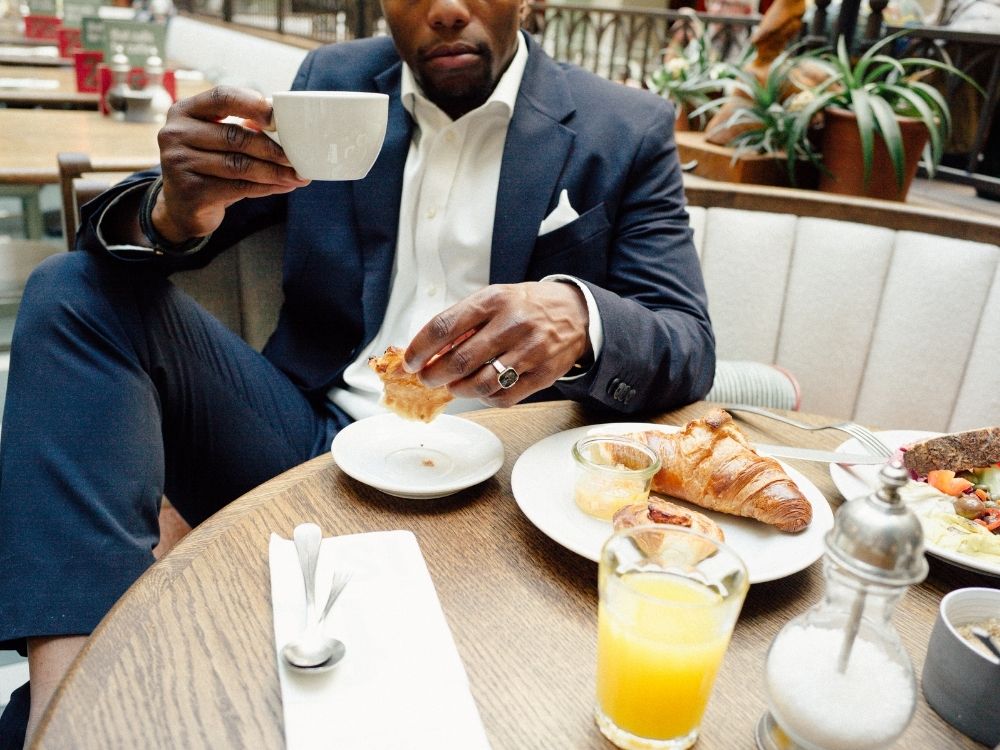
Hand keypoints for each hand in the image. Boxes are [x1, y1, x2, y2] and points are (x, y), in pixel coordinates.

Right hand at [151, 85, 309, 242]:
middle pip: (234, 136)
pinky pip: (238, 187)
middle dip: (272, 148)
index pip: (221, 97)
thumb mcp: (217, 141)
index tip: (277, 117)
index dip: (252, 104)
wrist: (182, 207)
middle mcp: (176, 133)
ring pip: (239, 165)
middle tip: (298, 156)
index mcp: (184, 111)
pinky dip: (266, 187)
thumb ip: (242, 129)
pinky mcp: (191, 191)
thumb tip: (288, 128)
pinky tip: (284, 186)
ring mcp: (179, 162)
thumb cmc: (208, 167)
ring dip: (274, 171)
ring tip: (297, 175)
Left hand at [404, 282, 590, 406]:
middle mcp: (512, 324)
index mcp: (493, 300)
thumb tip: (427, 352)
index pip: (444, 327)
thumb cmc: (525, 307)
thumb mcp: (494, 299)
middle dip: (434, 376)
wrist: (576, 314)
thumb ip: (463, 322)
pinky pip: (503, 397)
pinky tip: (481, 389)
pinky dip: (485, 398)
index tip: (410, 362)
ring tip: (453, 386)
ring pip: (480, 384)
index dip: (420, 349)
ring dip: (458, 390)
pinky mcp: (543, 374)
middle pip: (459, 361)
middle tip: (427, 379)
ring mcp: (530, 351)